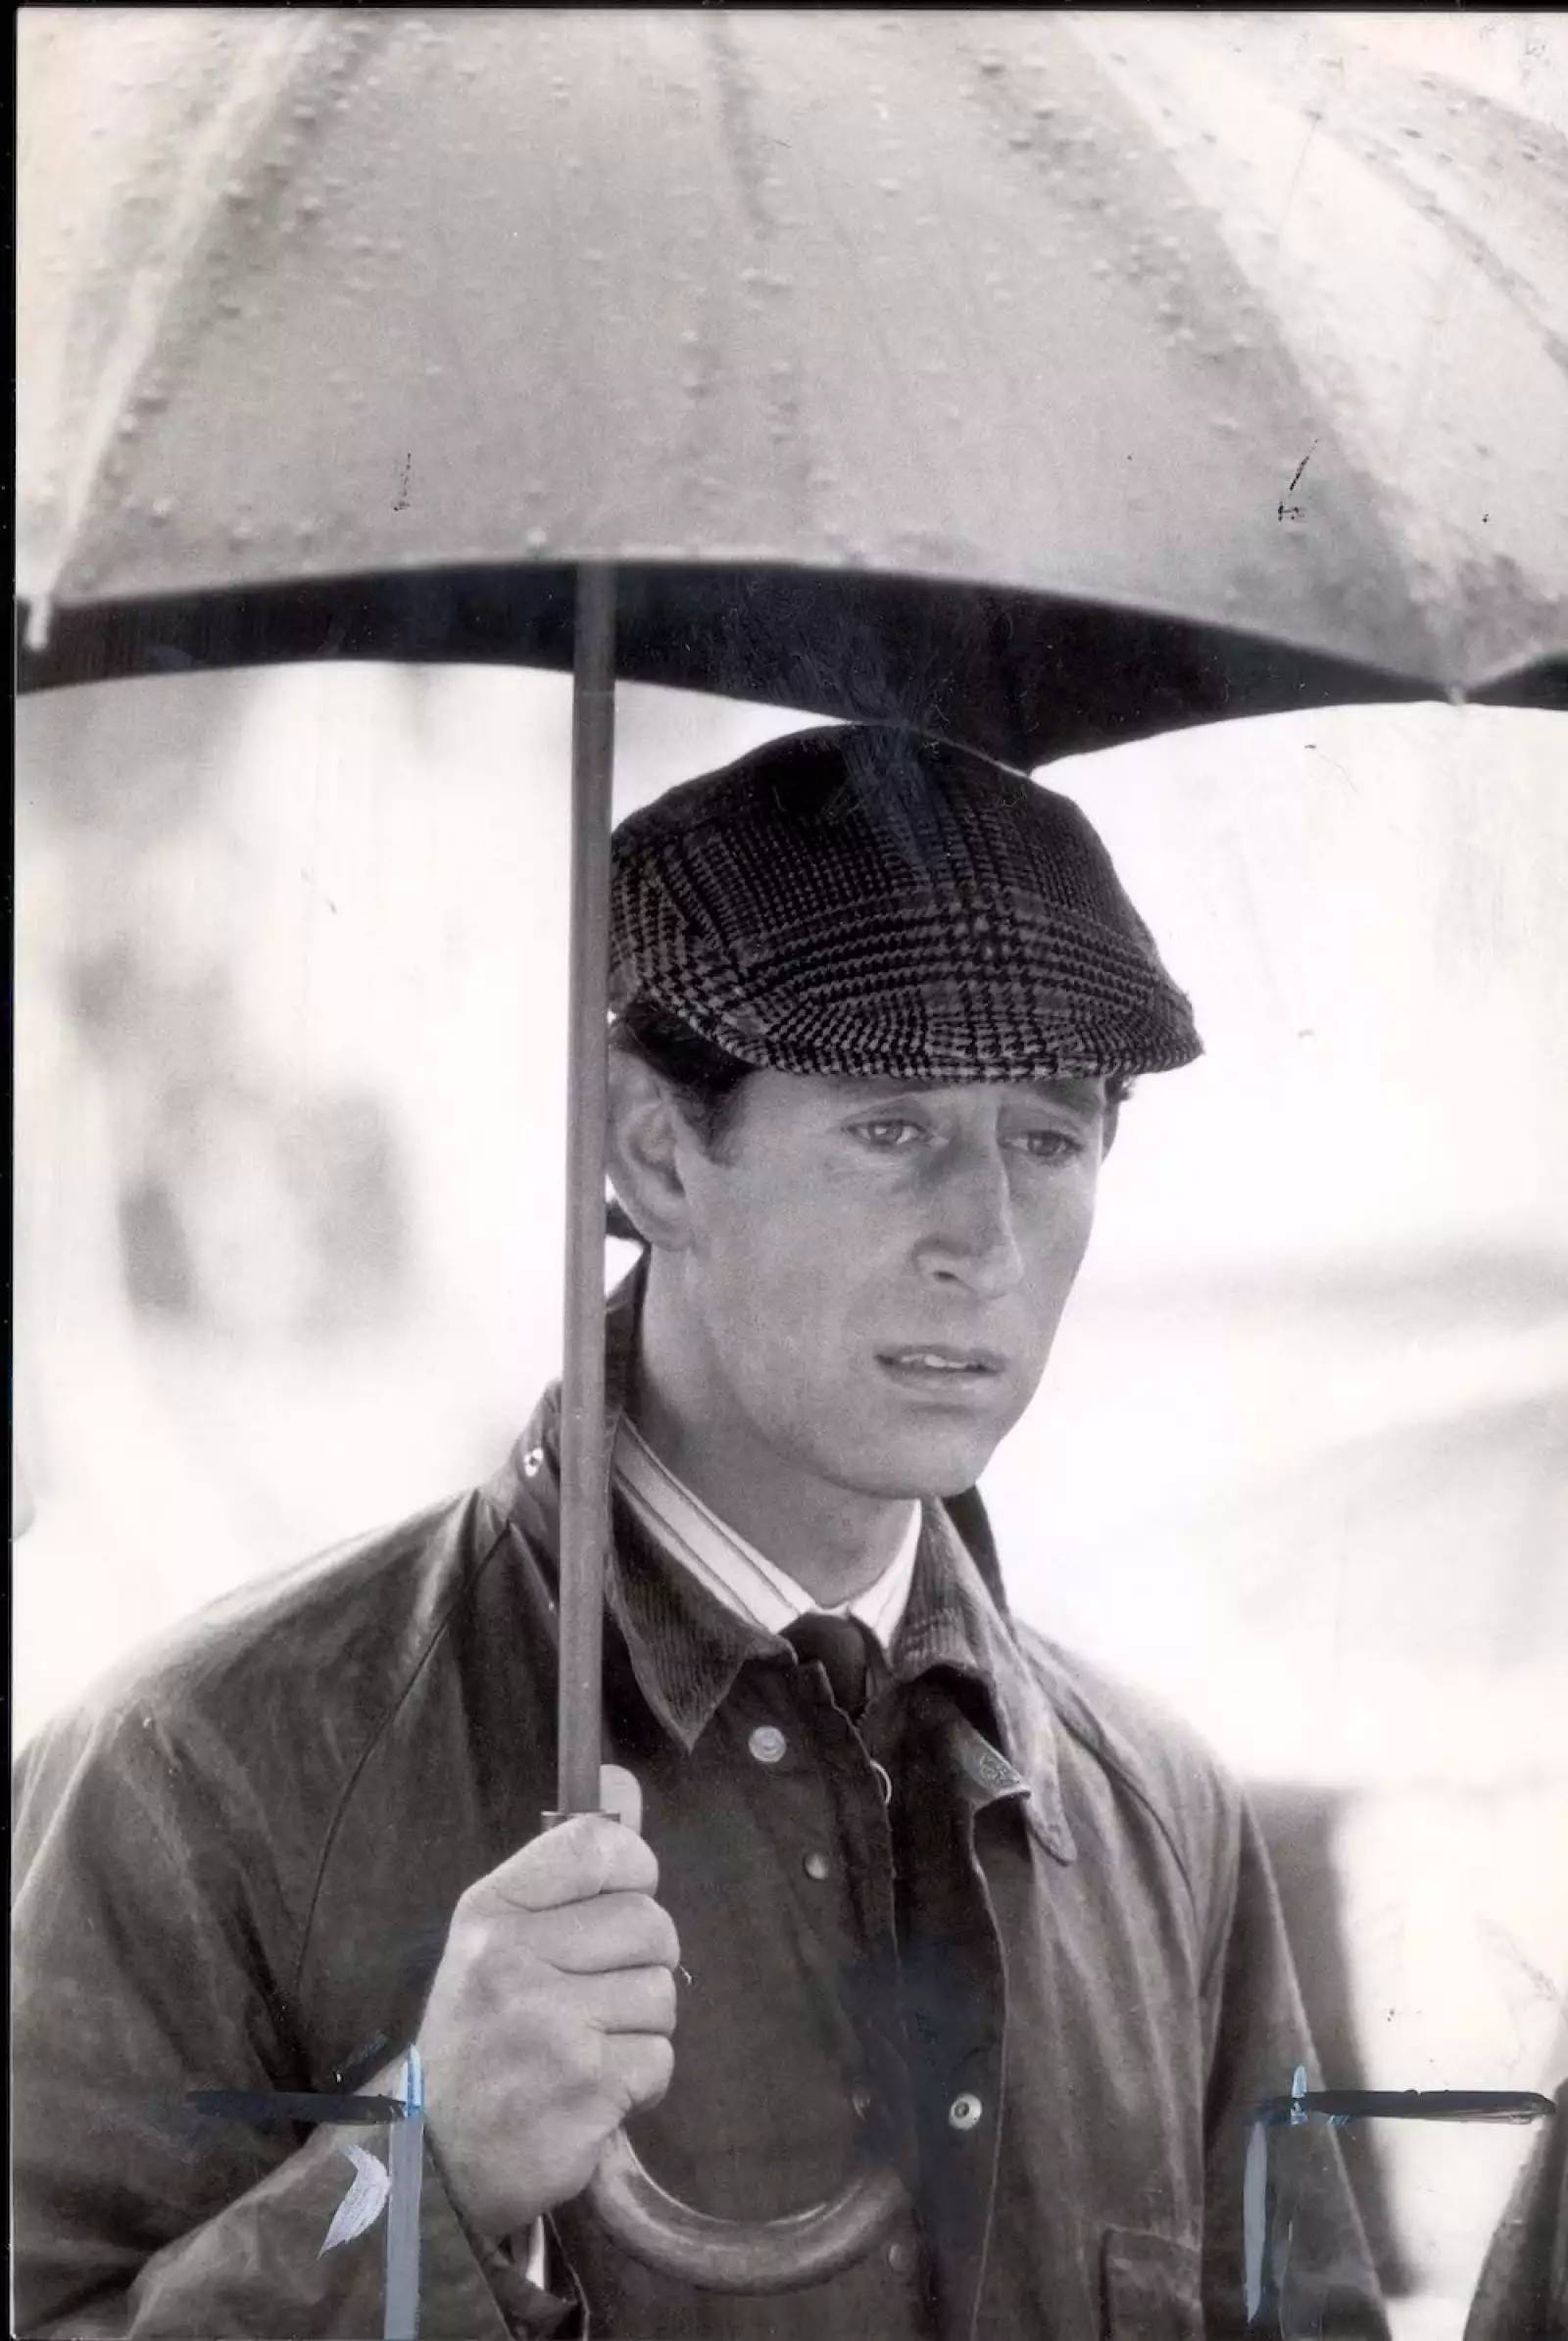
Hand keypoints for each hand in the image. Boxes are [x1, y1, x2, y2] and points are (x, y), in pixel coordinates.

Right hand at [417, 1809, 679, 2242]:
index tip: (625, 1898)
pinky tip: (595, 2088)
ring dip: (641, 2027)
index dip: (632, 1867)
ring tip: (591, 2046)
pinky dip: (640, 2080)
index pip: (595, 1844)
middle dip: (644, 1961)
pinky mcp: (586, 2089)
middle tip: (602, 1995)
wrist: (434, 2156)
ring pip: (663, 1994)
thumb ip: (565, 1875)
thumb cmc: (478, 2036)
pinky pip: (660, 2060)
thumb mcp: (495, 1941)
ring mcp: (552, 2027)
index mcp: (492, 1911)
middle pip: (650, 1923)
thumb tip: (627, 1786)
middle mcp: (516, 1960)